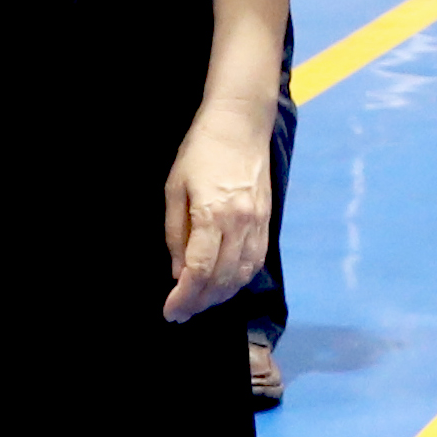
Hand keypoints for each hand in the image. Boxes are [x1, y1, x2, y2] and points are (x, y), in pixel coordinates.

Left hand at [160, 102, 270, 321]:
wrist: (241, 124)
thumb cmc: (201, 151)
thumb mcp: (175, 188)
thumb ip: (176, 233)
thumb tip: (178, 272)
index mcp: (212, 215)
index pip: (198, 271)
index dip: (183, 297)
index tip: (170, 312)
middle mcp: (240, 225)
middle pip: (221, 280)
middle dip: (199, 302)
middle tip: (181, 313)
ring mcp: (258, 224)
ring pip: (241, 275)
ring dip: (220, 296)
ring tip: (200, 303)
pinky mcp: (267, 221)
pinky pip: (255, 261)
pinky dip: (240, 280)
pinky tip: (225, 286)